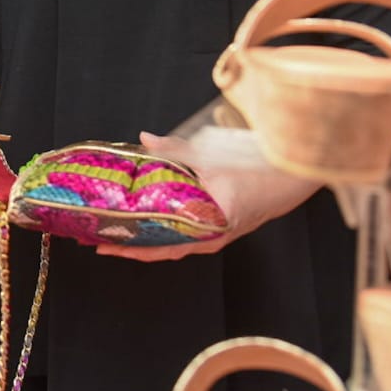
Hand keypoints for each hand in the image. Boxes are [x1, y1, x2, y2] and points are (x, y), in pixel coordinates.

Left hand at [96, 129, 321, 261]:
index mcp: (208, 228)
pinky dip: (163, 230)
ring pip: (172, 245)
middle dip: (130, 247)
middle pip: (162, 250)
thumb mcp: (212, 159)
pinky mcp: (217, 228)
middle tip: (99, 240)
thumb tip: (145, 139)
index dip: (131, 250)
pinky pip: (184, 235)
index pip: (162, 248)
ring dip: (145, 239)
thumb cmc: (257, 173)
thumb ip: (176, 150)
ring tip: (116, 232)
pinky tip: (148, 221)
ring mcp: (213, 236)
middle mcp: (209, 239)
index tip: (105, 247)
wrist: (292, 180)